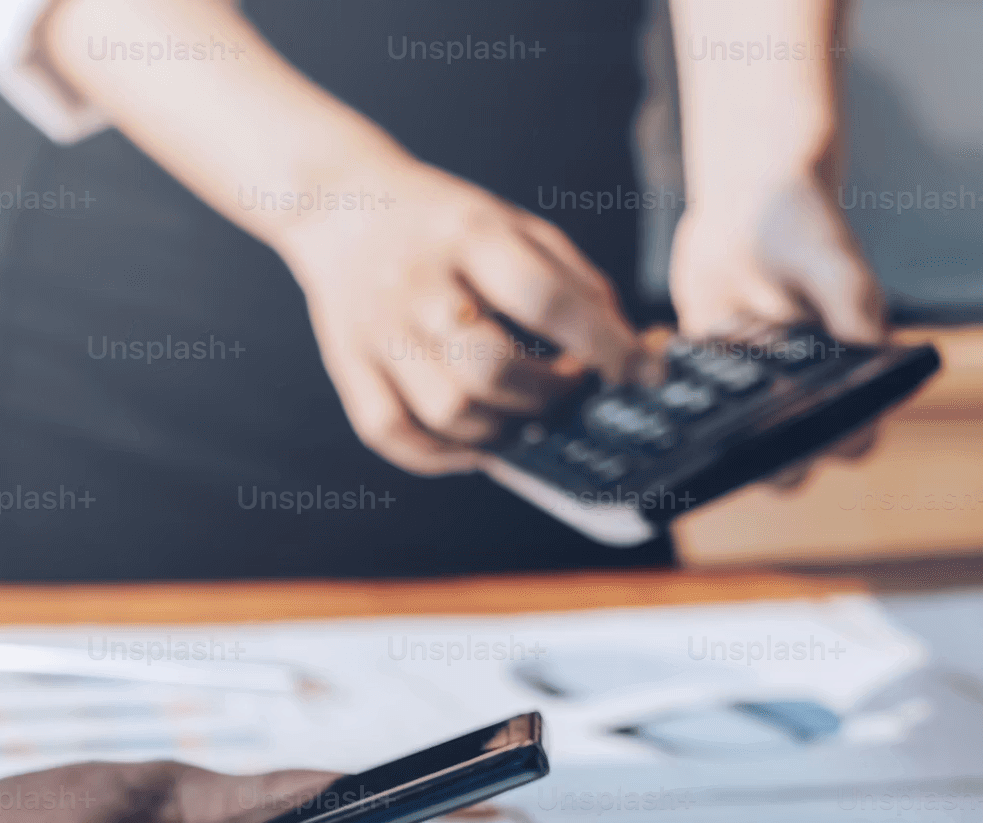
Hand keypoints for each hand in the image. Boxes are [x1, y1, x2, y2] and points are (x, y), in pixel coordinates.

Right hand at [275, 157, 639, 474]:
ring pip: (446, 412)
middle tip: (568, 390)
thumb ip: (572, 280)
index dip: (602, 343)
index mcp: (468, 234)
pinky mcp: (347, 366)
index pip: (544, 298)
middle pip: (489, 367)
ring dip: (502, 429)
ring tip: (522, 414)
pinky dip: (441, 455)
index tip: (642, 371)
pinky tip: (474, 441)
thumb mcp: (512, 224)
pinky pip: (392, 434)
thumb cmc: (443, 225)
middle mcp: (416, 283)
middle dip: (546, 395)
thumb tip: (630, 348)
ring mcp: (375, 331)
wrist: (340, 207)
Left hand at [668, 168, 887, 481]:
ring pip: (740, 445)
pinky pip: (695, 413)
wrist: (747, 202)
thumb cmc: (803, 225)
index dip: (836, 449)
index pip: (854, 437)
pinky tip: (656, 404)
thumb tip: (869, 352)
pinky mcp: (712, 379)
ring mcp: (756, 391)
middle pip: (792, 460)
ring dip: (721, 442)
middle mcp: (805, 392)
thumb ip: (852, 304)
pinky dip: (680, 414)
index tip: (808, 442)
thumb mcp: (833, 261)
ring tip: (697, 423)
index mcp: (851, 374)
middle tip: (740, 439)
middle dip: (768, 463)